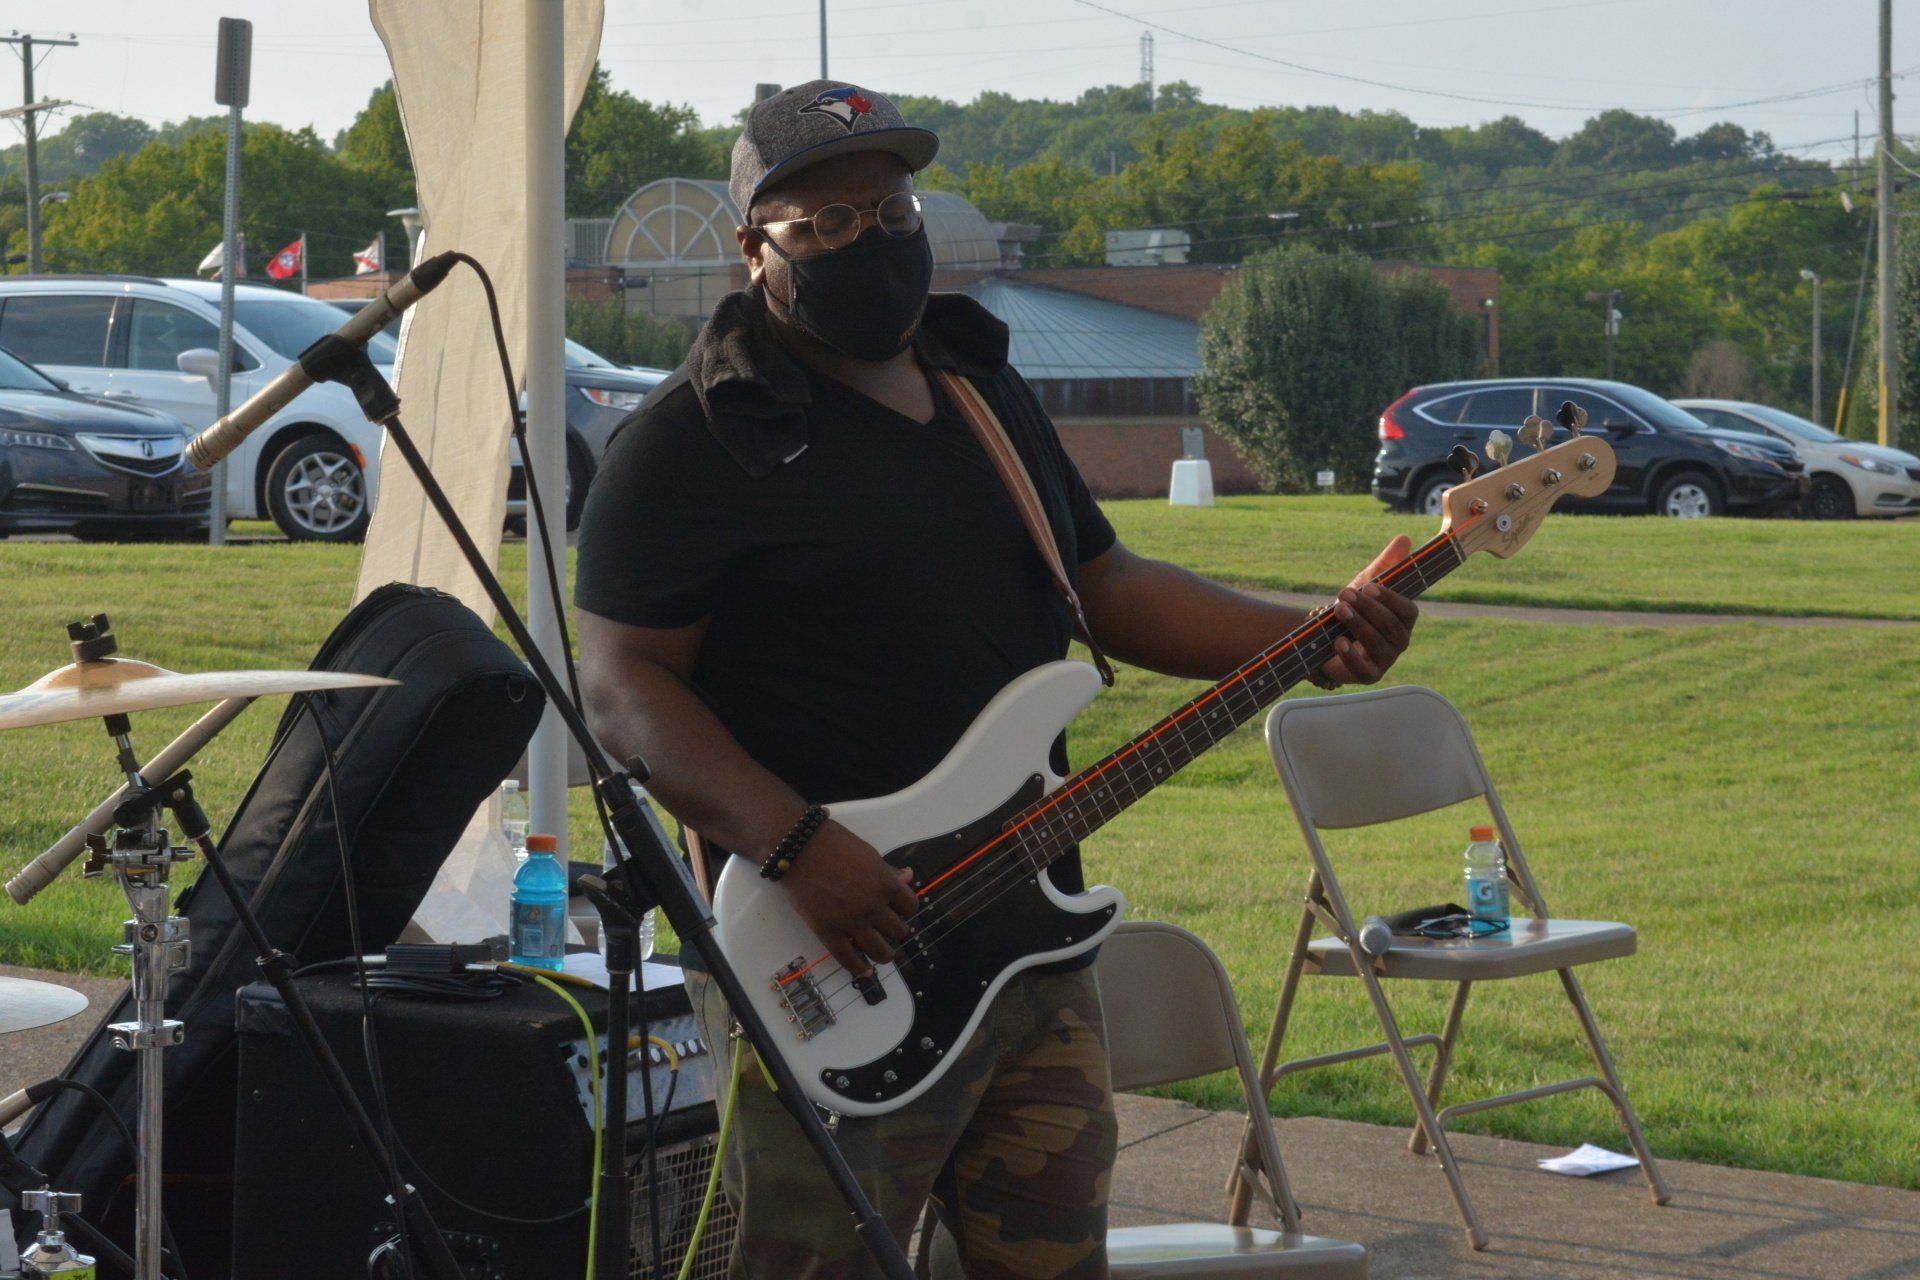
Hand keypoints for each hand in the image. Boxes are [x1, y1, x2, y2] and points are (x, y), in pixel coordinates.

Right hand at [779, 819, 917, 976]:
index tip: (899, 912)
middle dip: (895, 931)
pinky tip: (864, 970)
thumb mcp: (869, 854)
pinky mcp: (828, 932)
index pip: (910, 907)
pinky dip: (859, 968)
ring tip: (882, 953)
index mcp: (886, 884)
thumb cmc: (834, 845)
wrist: (799, 848)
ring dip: (884, 954)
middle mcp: (873, 906)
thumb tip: (907, 876)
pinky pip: (849, 959)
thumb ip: (888, 871)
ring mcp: (851, 922)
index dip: (906, 910)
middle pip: (898, 930)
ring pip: (880, 951)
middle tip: (888, 930)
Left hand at [1319, 535, 1420, 685]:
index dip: (1390, 599)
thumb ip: (1386, 563)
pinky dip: (1351, 654)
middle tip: (1344, 594)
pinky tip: (1338, 641)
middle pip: (1390, 626)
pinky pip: (1363, 668)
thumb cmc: (1355, 609)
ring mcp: (1386, 660)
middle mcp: (1400, 640)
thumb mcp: (1367, 583)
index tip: (1370, 586)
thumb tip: (1404, 538)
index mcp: (1404, 619)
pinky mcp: (1368, 675)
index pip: (1408, 610)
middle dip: (1367, 609)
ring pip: (1377, 643)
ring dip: (1356, 625)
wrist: (1325, 637)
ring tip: (1338, 610)